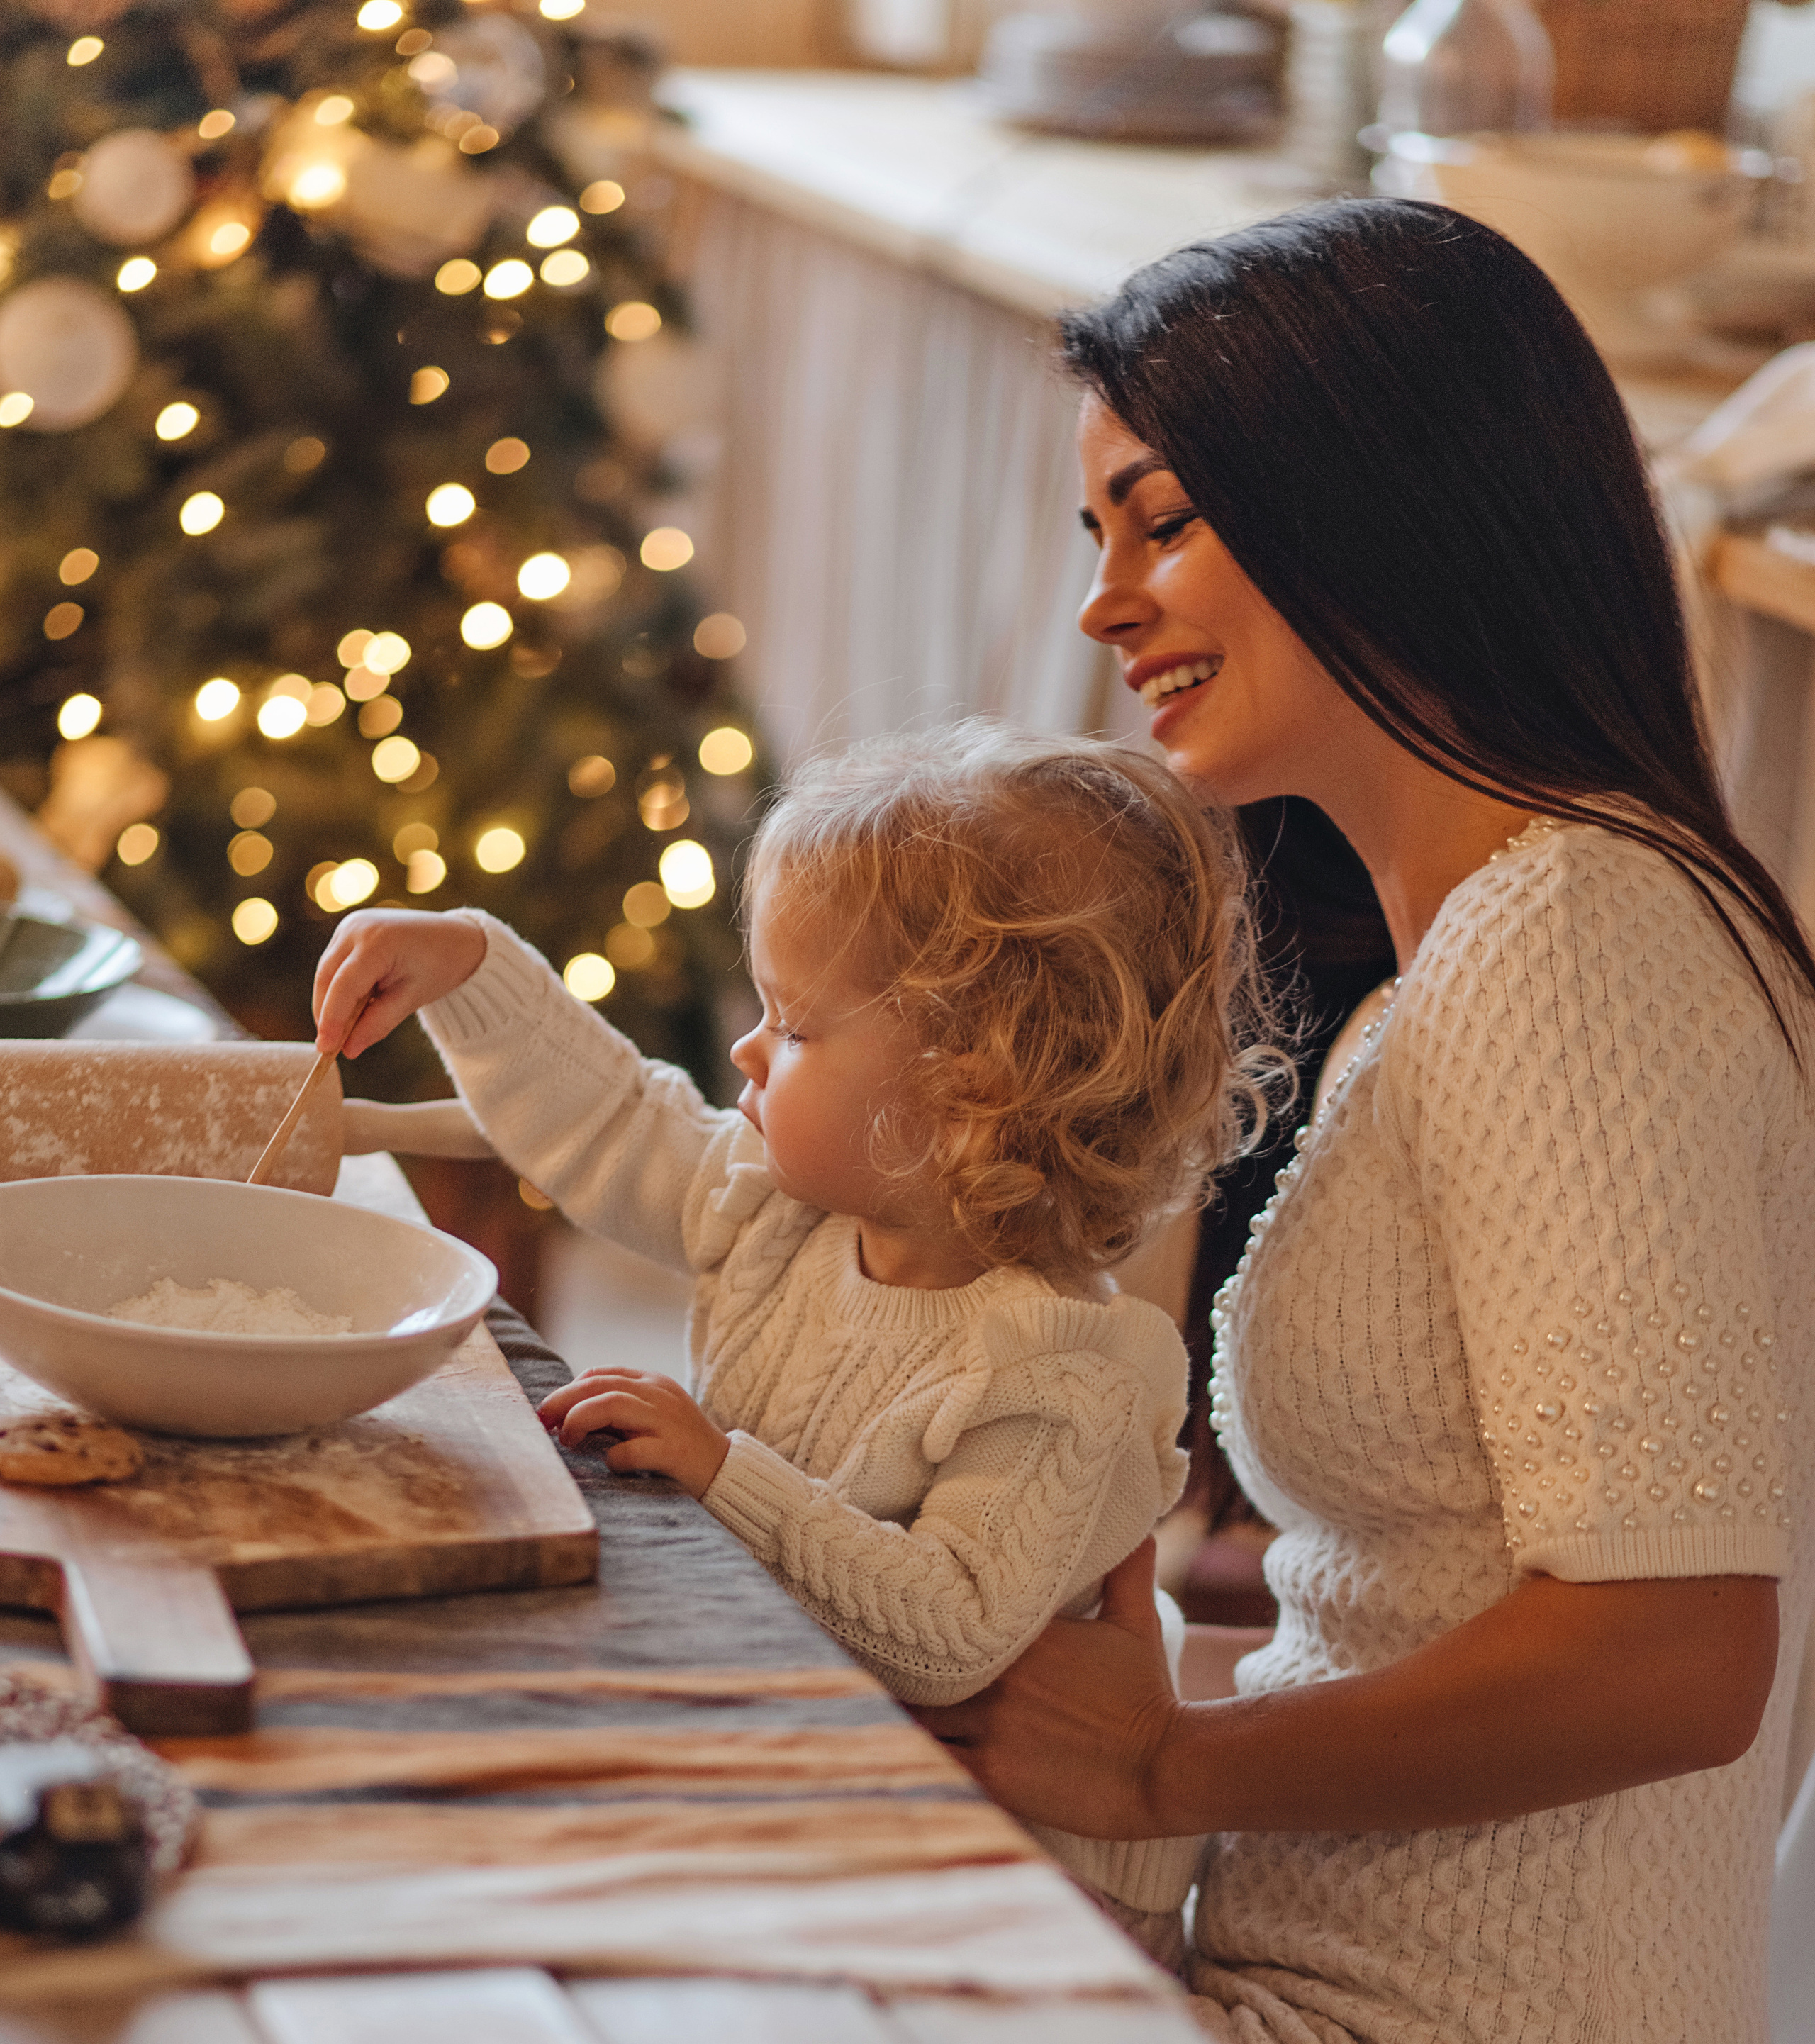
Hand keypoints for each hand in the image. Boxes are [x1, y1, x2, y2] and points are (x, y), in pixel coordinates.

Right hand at [313, 909, 486, 1058]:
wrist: (457, 938)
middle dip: (326, 1013)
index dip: (331, 1019)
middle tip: (332, 1047)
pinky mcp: (349, 930)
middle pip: (327, 977)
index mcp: (378, 940)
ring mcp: (351, 924)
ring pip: (326, 972)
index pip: (344, 985)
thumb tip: (348, 1050)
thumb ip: (378, 1024)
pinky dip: (339, 989)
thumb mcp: (412, 999)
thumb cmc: (441, 965)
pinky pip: (335, 965)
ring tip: (346, 1029)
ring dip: (330, 1002)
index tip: (325, 1049)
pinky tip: (353, 1007)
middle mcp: (357, 927)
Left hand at [538, 1369, 730, 1498]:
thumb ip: (614, 1413)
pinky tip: (609, 1464)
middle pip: (600, 1385)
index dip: (567, 1390)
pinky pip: (636, 1449)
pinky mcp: (675, 1452)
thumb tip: (563, 1418)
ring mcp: (667, 1421)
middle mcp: (658, 1395)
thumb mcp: (648, 1418)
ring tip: (568, 1440)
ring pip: (613, 1404)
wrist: (725, 1471)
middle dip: (563, 1401)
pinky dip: (615, 1456)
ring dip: (580, 1420)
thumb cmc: (678, 1447)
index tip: (547, 1412)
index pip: (600, 1375)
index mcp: (651, 1384)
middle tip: (542, 1422)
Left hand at [910, 1537, 1182, 1840]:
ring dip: (902, 1718)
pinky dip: (918, 1761)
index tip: (898, 1622)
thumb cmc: (1149, 1693)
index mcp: (1021, 1635)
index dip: (919, 1625)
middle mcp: (999, 1676)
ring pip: (918, 1719)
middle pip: (919, 1670)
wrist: (1168, 1765)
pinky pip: (936, 1766)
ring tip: (880, 1717)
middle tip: (873, 1671)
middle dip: (898, 1672)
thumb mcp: (1137, 1623)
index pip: (948, 1619)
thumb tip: (1140, 1528)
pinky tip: (904, 1760)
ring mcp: (994, 1726)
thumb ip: (1126, 1572)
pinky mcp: (996, 1776)